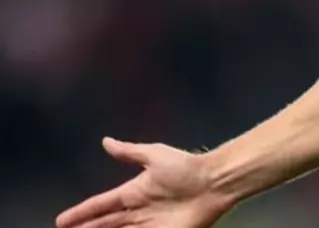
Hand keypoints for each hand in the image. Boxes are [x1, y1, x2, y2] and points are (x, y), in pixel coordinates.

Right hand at [56, 137, 232, 227]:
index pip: (100, 205)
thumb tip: (106, 141)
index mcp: (134, 192)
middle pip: (105, 224)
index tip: (61, 221)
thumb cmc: (187, 167)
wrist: (216, 181)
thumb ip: (130, 151)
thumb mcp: (155, 155)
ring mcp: (150, 225)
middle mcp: (138, 211)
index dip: (81, 213)